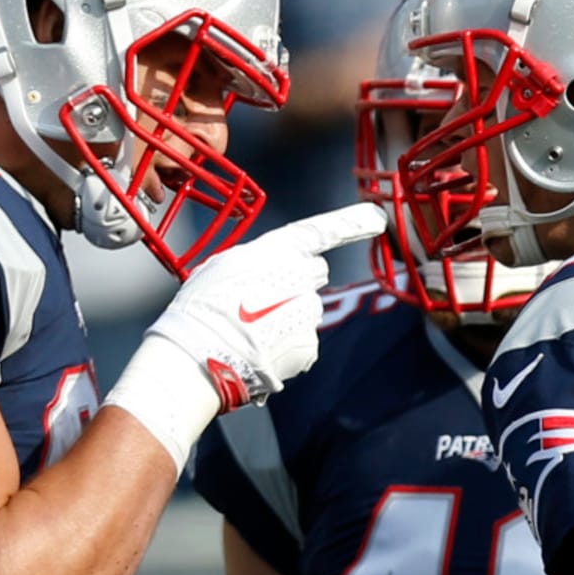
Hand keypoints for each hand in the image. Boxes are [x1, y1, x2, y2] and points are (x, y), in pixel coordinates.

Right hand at [100, 203, 385, 474]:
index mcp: (273, 251)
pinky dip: (287, 347)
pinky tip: (262, 349)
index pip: (320, 231)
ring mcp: (306, 312)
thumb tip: (278, 270)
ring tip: (253, 331)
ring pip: (307, 311)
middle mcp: (296, 277)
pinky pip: (304, 341)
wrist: (196, 356)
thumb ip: (259, 262)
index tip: (377, 218)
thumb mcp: (223, 268)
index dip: (351, 223)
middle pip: (312, 275)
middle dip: (294, 286)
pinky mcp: (308, 344)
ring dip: (288, 320)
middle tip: (259, 303)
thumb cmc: (200, 310)